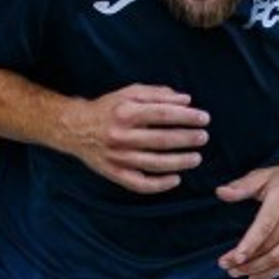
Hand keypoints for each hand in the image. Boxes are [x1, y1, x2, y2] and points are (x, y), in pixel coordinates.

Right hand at [69, 85, 208, 193]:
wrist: (75, 129)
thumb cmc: (108, 108)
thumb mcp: (129, 94)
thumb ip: (158, 95)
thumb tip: (186, 100)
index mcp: (124, 112)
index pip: (162, 114)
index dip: (186, 117)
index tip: (204, 118)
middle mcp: (120, 136)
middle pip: (161, 140)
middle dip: (187, 139)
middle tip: (204, 137)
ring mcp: (117, 157)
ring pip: (154, 164)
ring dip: (179, 162)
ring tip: (196, 158)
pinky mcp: (114, 173)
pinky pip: (140, 184)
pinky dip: (160, 185)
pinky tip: (176, 179)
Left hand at [216, 157, 278, 278]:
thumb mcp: (264, 175)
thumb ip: (242, 186)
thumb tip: (220, 193)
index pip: (266, 226)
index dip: (250, 244)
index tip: (235, 257)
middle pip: (271, 246)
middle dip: (247, 260)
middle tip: (226, 266)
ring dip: (257, 269)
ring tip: (236, 273)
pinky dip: (272, 273)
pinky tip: (256, 277)